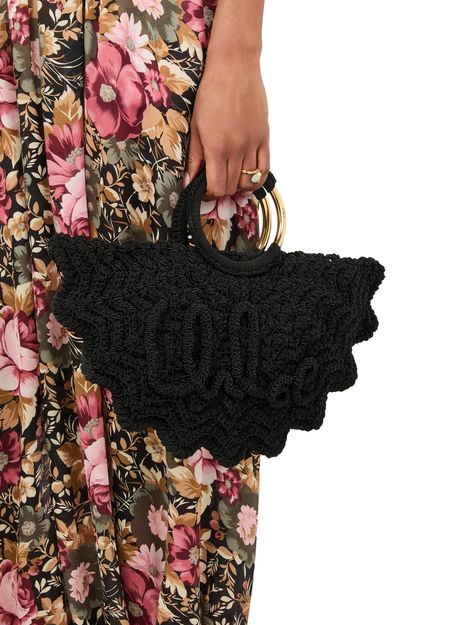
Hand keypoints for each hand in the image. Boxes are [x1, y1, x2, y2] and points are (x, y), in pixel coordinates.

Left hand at [183, 56, 269, 199]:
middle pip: (232, 187)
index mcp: (216, 147)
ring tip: (230, 179)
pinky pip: (265, 168)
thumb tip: (188, 182)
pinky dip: (256, 178)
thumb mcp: (196, 126)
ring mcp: (253, 144)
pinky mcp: (264, 137)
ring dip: (239, 186)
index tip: (205, 189)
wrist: (234, 67)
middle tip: (215, 182)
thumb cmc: (210, 93)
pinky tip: (248, 178)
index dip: (210, 194)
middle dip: (222, 190)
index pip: (217, 187)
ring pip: (249, 181)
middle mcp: (237, 149)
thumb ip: (194, 157)